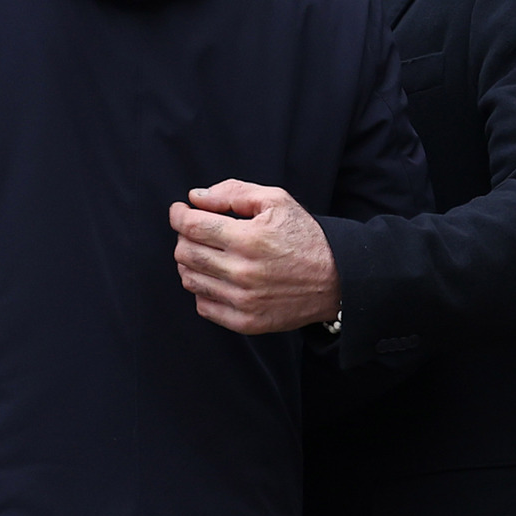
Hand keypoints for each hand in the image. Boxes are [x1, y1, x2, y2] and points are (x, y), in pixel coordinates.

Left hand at [169, 180, 340, 334]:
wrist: (337, 279)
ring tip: (205, 253)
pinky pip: (204, 306)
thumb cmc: (306, 237)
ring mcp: (243, 300)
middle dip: (184, 236)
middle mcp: (242, 272)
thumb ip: (234, 192)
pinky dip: (202, 290)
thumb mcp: (277, 201)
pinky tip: (216, 278)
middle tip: (196, 230)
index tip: (180, 211)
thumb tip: (196, 197)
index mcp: (249, 239)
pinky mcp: (246, 322)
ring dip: (190, 263)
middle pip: (185, 253)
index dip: (179, 215)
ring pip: (190, 280)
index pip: (192, 226)